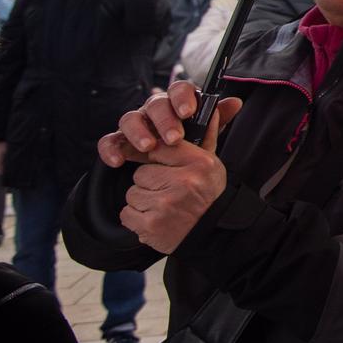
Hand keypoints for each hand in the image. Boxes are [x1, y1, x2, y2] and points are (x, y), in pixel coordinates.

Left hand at [106, 81, 241, 253]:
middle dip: (149, 182)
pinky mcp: (150, 225)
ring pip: (132, 193)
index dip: (152, 153)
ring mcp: (165, 204)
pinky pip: (127, 214)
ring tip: (164, 207)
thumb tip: (215, 108)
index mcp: (198, 163)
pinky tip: (156, 220)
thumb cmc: (209, 195)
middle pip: (141, 173)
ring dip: (143, 201)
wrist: (214, 235)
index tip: (153, 159)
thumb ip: (206, 135)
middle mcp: (183, 182)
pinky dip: (137, 219)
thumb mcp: (211, 163)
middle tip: (168, 191)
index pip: (159, 146)